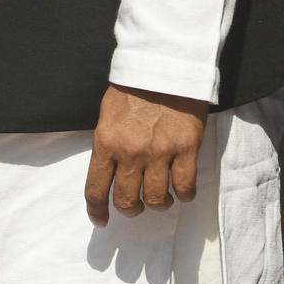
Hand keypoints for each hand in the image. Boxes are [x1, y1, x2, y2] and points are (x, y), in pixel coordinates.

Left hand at [82, 83, 209, 225]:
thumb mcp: (107, 113)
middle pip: (127, 201)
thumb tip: (108, 172)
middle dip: (130, 209)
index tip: (101, 220)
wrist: (166, 63)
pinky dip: (183, 195)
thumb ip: (107, 144)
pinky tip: (181, 191)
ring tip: (160, 198)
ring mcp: (160, 152)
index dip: (97, 211)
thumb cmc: (134, 86)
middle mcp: (131, 153)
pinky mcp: (187, 148)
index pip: (96, 189)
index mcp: (106, 142)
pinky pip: (185, 187)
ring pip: (156, 199)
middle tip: (135, 206)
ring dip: (157, 204)